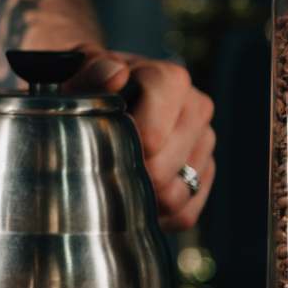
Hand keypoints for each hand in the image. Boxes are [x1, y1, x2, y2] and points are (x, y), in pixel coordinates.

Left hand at [69, 49, 215, 230]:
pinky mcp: (206, 173)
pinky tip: (135, 197)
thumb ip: (91, 72)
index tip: (107, 146)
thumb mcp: (80, 74)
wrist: (103, 101)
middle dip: (130, 175)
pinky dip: (157, 215)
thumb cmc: (89, 87)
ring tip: (115, 182)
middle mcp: (196, 108)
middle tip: (101, 169)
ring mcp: (205, 142)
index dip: (130, 142)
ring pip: (177, 194)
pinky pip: (186, 212)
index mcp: (169, 79)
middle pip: (165, 166)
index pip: (157, 127)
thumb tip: (115, 75)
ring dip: (142, 198)